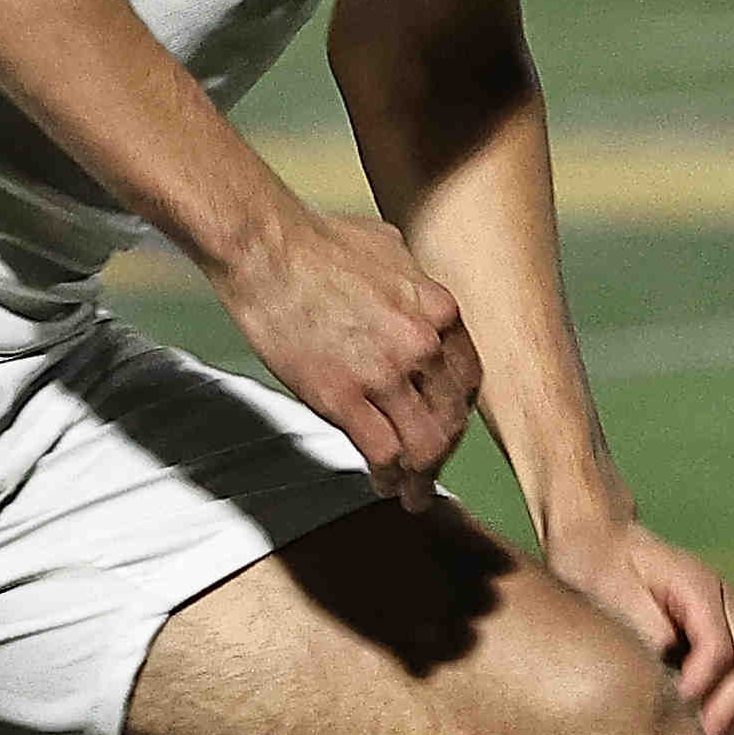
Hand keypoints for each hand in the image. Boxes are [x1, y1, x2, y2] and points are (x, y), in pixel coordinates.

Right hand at [214, 208, 480, 512]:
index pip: (467, 380)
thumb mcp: (389, 247)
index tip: (444, 427)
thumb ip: (412, 281)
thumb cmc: (316, 240)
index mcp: (439, 309)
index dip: (457, 413)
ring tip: (411, 494)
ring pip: (424, 446)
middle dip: (443, 452)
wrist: (266, 248)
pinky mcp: (343, 396)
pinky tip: (381, 484)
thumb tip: (412, 294)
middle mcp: (422, 344)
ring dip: (420, 478)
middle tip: (429, 472)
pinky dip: (387, 477)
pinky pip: (383, 454)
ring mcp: (385, 373)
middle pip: (451, 419)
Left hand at [543, 513, 733, 734]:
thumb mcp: (610, 591)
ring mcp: (726, 624)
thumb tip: (670, 672)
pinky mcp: (716, 642)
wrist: (598, 538)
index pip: (719, 651)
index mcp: (702, 588)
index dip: (700, 689)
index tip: (672, 715)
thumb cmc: (596, 564)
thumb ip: (645, 630)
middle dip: (722, 717)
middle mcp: (724, 606)